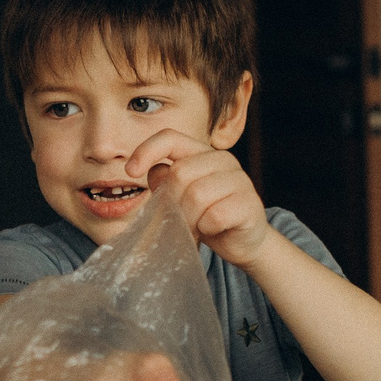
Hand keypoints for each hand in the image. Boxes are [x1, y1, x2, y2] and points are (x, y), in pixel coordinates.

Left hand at [125, 132, 272, 266]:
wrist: (242, 242)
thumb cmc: (206, 218)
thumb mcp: (180, 198)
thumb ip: (165, 183)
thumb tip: (150, 171)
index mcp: (201, 153)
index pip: (170, 137)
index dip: (147, 150)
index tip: (131, 172)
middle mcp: (222, 160)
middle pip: (180, 173)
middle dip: (172, 204)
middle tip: (177, 222)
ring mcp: (239, 179)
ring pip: (197, 195)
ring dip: (189, 219)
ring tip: (194, 228)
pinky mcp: (249, 203)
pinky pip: (215, 215)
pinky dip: (207, 228)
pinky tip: (212, 230)